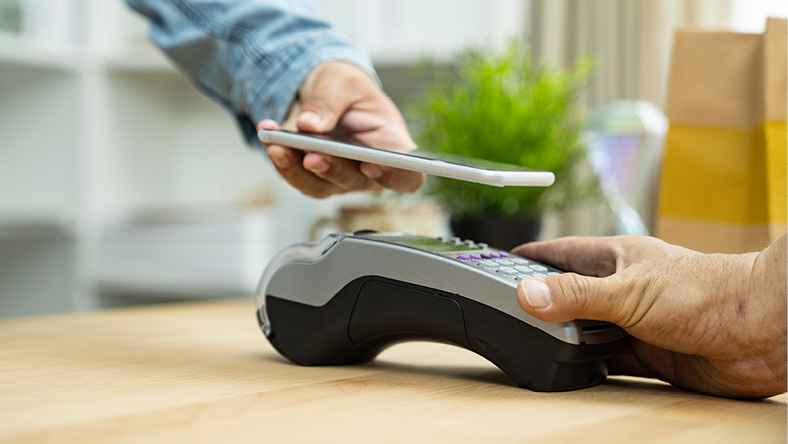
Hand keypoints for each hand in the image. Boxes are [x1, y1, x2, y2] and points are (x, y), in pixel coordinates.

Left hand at [258, 61, 424, 197]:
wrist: (324, 92)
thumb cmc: (347, 87)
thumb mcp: (341, 81)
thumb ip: (329, 101)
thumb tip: (309, 126)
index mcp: (393, 145)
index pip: (408, 175)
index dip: (393, 176)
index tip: (371, 164)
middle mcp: (370, 169)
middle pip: (356, 181)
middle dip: (332, 169)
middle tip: (311, 155)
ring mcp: (342, 178)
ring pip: (321, 186)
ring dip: (297, 169)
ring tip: (277, 146)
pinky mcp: (316, 178)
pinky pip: (297, 178)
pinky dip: (281, 160)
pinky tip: (268, 137)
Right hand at [512, 234, 786, 398]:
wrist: (763, 333)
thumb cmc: (708, 292)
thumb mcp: (629, 291)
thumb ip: (576, 295)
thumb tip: (526, 295)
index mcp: (617, 259)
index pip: (562, 253)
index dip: (532, 257)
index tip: (501, 262)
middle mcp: (624, 290)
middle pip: (571, 295)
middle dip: (543, 303)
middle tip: (509, 312)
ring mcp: (637, 323)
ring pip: (588, 332)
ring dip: (567, 340)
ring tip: (534, 344)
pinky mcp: (651, 355)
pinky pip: (609, 362)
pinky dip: (590, 368)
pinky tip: (574, 372)